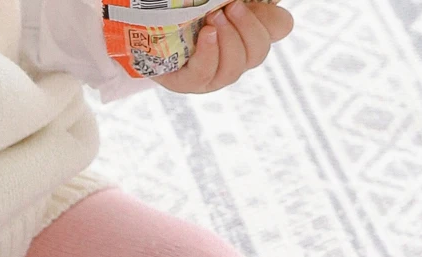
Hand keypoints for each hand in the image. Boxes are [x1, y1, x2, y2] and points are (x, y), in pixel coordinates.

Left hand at [156, 1, 293, 94]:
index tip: (256, 1)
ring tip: (213, 19)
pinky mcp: (189, 83)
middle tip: (231, 7)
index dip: (273, 18)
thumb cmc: (182, 1)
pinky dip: (210, 52)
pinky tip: (206, 34)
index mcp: (247, 28)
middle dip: (249, 28)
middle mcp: (235, 54)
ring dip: (229, 39)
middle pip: (259, 51)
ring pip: (236, 67)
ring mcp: (213, 73)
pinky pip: (207, 74)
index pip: (280, 27)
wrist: (142, 17)